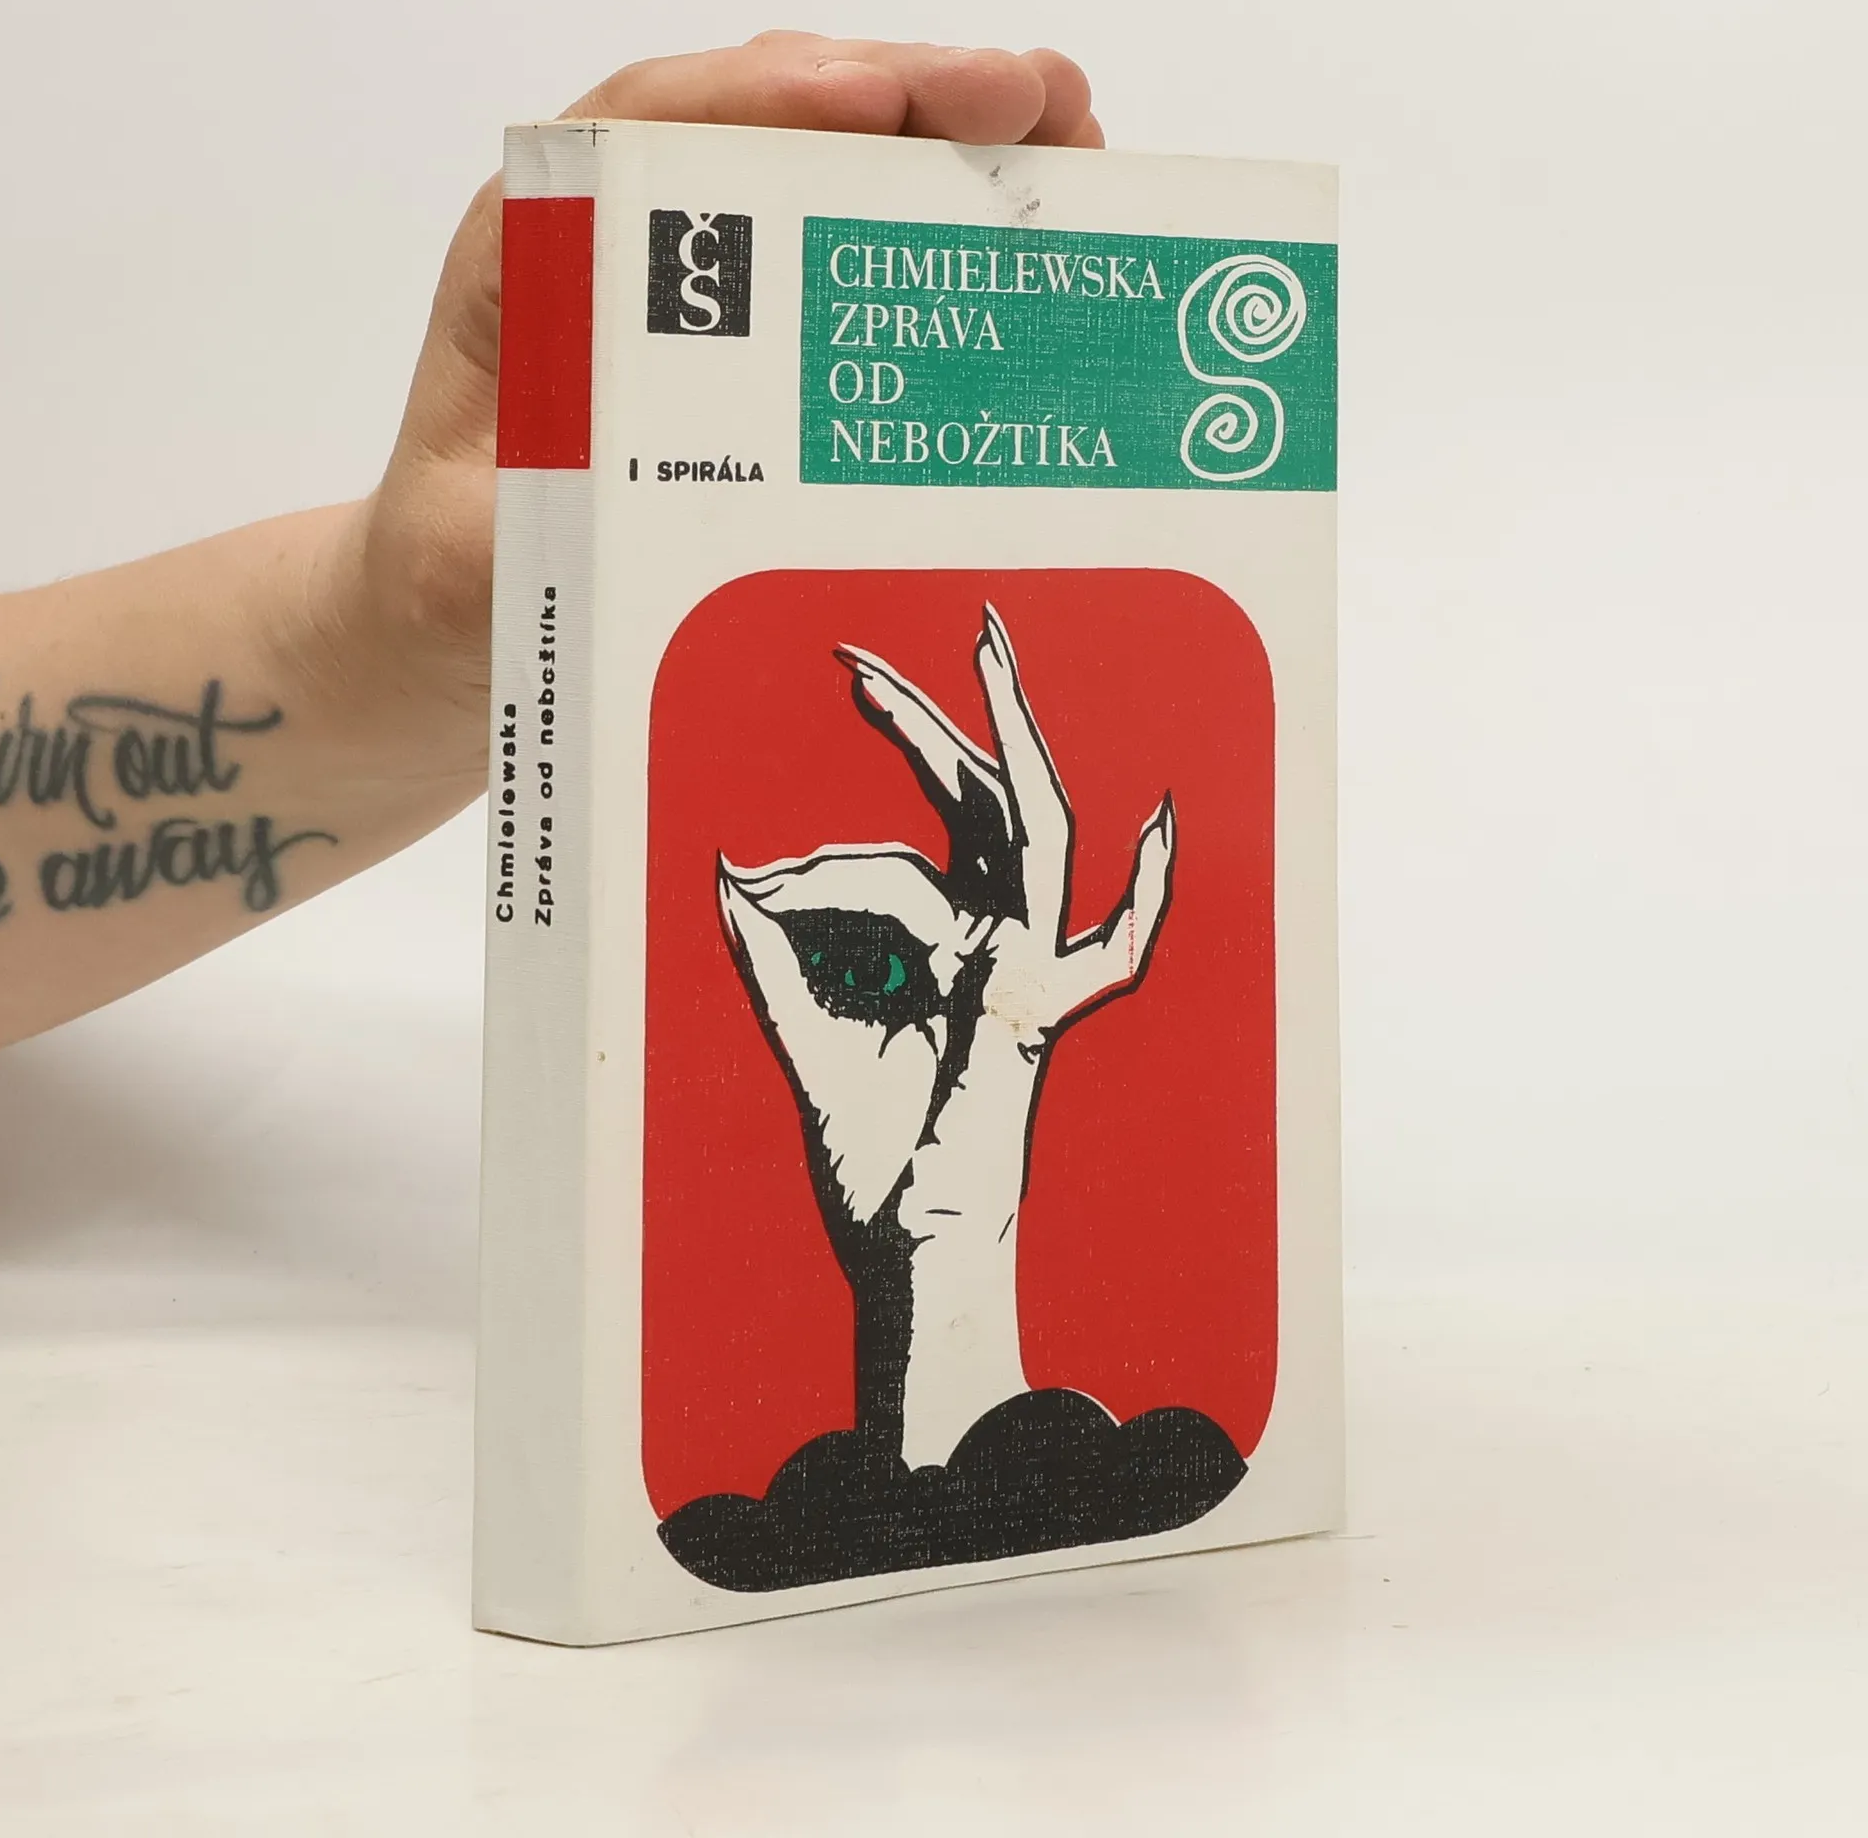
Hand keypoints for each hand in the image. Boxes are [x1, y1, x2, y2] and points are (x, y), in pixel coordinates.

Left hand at [342, 34, 1104, 771]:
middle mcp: (615, 237)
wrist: (444, 612)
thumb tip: (608, 479)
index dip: (779, 96)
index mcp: (537, 255)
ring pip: (818, 163)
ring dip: (943, 145)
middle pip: (767, 117)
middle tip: (1045, 104)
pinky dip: (930, 222)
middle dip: (911, 96)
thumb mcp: (465, 555)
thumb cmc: (455, 571)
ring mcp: (687, 280)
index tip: (893, 101)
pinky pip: (839, 243)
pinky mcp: (737, 331)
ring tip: (1068, 140)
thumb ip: (515, 519)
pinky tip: (1017, 226)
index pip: (657, 128)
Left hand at [718, 606, 1173, 1235]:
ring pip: (1032, 827)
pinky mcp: (1035, 1010)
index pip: (893, 859)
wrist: (905, 1245)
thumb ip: (772, 957)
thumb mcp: (801, 1035)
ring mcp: (1023, 970)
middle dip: (921, 722)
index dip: (812, 868)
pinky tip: (1166, 822)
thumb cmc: (865, 1157)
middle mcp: (991, 944)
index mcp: (941, 947)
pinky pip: (1113, 947)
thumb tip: (726, 872)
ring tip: (984, 650)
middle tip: (854, 662)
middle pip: (970, 804)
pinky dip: (1154, 894)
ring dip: (1010, 736)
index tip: (747, 887)